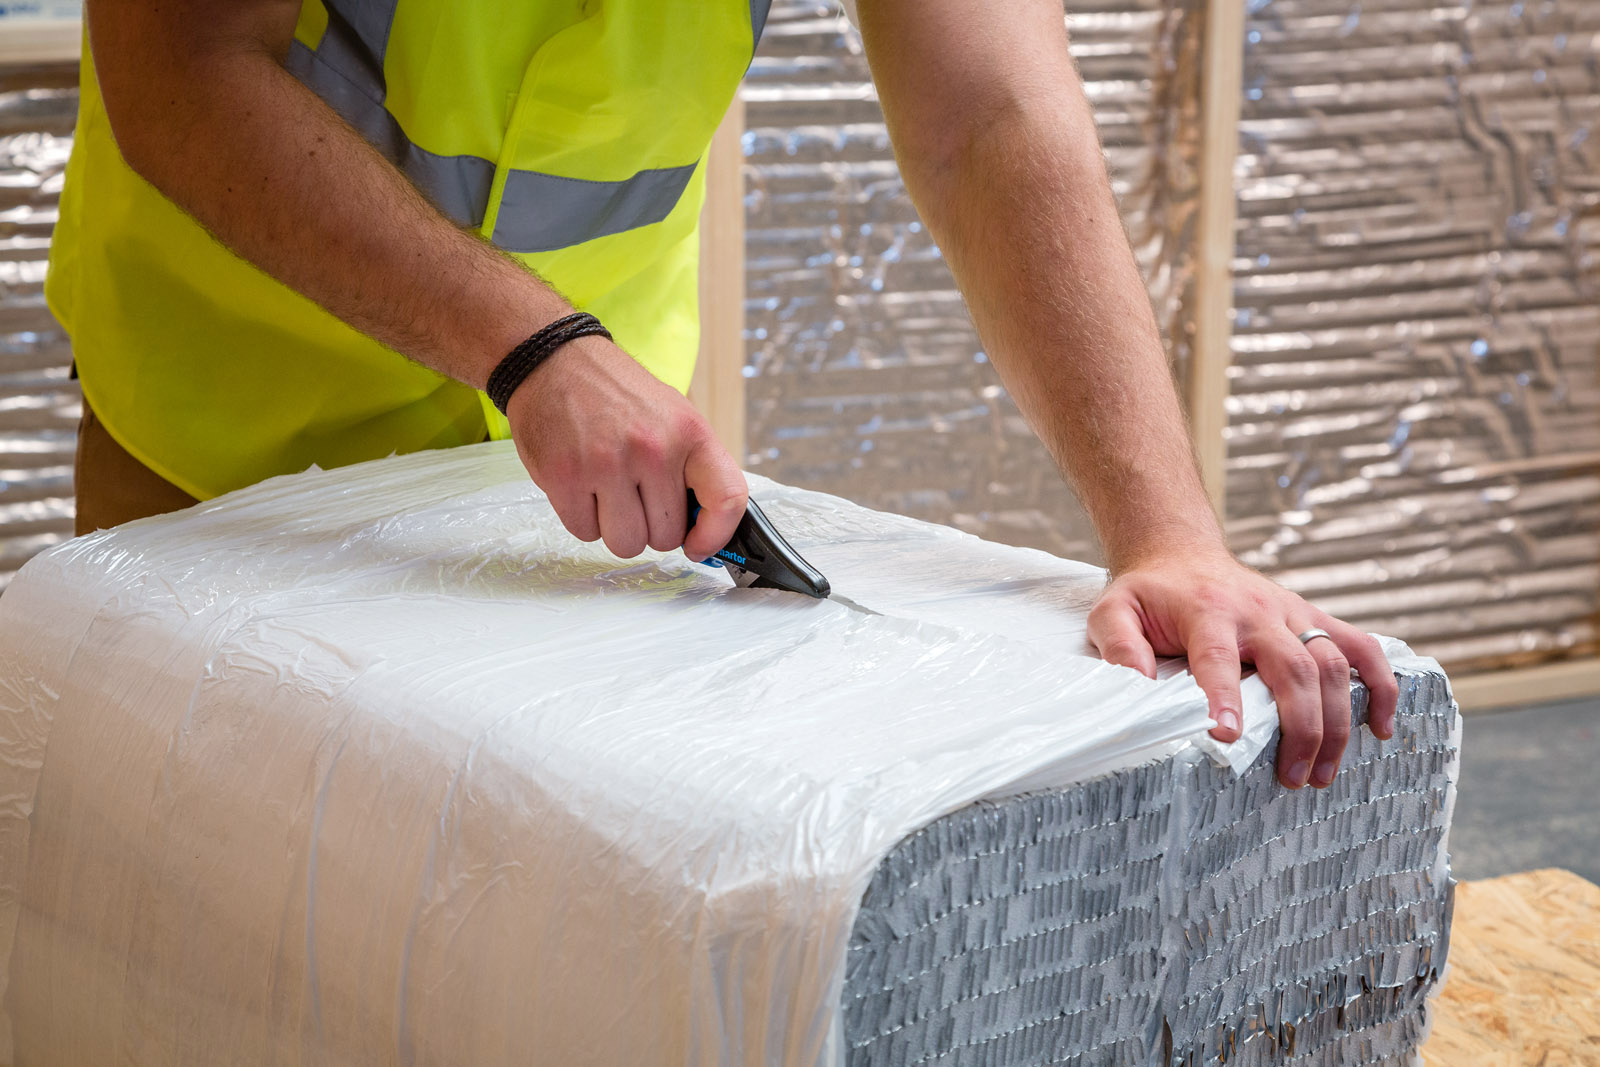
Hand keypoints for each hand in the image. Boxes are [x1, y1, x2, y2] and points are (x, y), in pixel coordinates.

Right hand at [506, 336, 747, 561]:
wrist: (555, 360)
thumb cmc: (617, 395)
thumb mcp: (674, 417)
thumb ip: (693, 470)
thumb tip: (704, 530)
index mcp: (690, 433)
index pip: (727, 499)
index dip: (716, 535)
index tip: (699, 546)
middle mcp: (653, 449)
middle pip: (665, 537)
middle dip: (650, 526)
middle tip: (633, 494)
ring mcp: (606, 464)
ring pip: (626, 544)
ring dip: (615, 528)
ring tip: (607, 491)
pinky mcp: (564, 477)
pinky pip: (585, 533)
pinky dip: (583, 518)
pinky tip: (581, 485)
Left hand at [1086, 545, 1397, 789]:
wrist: (1181, 554)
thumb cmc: (1149, 594)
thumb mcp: (1115, 610)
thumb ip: (1119, 646)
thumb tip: (1135, 688)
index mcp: (1207, 611)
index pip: (1218, 658)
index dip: (1224, 698)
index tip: (1226, 739)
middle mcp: (1258, 612)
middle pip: (1293, 668)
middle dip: (1300, 726)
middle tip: (1290, 778)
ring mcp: (1291, 614)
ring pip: (1333, 663)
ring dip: (1338, 720)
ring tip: (1322, 773)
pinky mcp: (1312, 618)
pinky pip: (1360, 646)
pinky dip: (1382, 684)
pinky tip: (1383, 727)